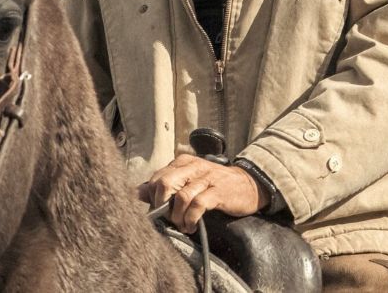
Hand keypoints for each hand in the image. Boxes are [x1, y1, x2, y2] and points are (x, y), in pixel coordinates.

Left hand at [136, 154, 262, 233]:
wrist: (249, 185)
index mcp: (183, 162)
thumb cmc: (215, 185)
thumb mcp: (189, 181)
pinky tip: (192, 225)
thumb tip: (138, 193)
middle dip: (162, 206)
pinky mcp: (218, 191)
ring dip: (177, 217)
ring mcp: (206, 178)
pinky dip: (191, 218)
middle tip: (168, 219)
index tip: (160, 212)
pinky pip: (197, 204)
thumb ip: (165, 186)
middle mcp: (193, 167)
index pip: (156, 178)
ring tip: (182, 225)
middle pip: (164, 183)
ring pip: (180, 196)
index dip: (153, 199)